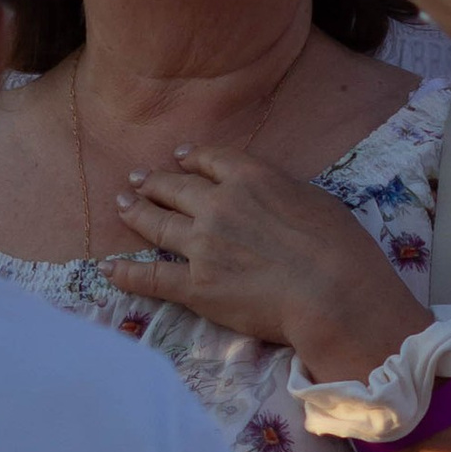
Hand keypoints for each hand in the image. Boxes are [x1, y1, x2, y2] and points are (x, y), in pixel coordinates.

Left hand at [99, 150, 418, 374]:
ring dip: (135, 213)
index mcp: (250, 178)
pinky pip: (150, 278)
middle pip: (174, 186)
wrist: (334, 293)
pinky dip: (126, 274)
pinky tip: (110, 269)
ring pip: (156, 223)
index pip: (209, 160)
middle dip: (153, 182)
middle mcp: (218, 204)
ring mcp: (201, 245)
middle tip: (137, 180)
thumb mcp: (315, 199)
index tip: (178, 158)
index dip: (189, 158)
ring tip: (121, 206)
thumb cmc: (340, 247)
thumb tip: (270, 195)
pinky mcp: (195, 286)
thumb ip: (281, 191)